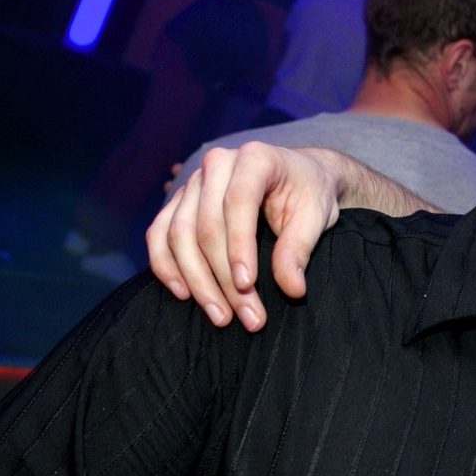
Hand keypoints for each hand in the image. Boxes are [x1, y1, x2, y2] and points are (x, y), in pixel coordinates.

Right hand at [147, 142, 351, 331]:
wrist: (298, 176)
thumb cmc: (309, 194)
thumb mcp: (316, 217)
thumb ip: (299, 248)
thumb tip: (291, 288)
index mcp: (255, 158)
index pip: (237, 203)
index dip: (239, 247)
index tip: (248, 286)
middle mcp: (217, 164)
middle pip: (206, 226)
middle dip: (223, 278)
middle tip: (247, 317)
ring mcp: (194, 182)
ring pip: (179, 235)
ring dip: (196, 280)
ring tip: (221, 316)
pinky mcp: (180, 201)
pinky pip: (159, 233)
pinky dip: (166, 265)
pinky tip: (183, 293)